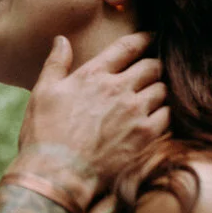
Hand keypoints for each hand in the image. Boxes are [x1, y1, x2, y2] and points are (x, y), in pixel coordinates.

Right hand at [15, 33, 168, 209]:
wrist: (57, 175)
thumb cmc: (44, 134)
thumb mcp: (43, 93)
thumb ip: (56, 63)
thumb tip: (61, 40)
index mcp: (94, 74)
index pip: (127, 47)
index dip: (144, 39)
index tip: (152, 37)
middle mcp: (118, 88)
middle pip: (152, 66)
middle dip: (155, 66)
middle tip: (155, 71)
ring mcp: (135, 112)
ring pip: (163, 90)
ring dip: (160, 91)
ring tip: (156, 97)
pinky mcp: (146, 136)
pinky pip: (168, 116)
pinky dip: (166, 115)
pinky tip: (159, 119)